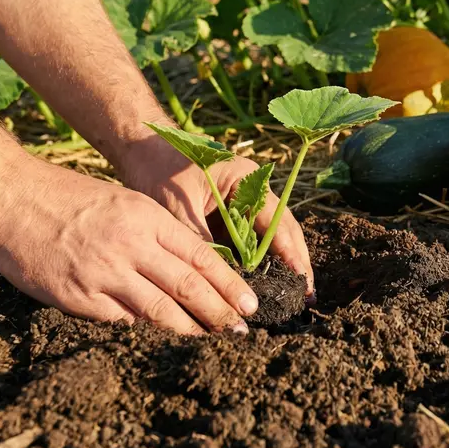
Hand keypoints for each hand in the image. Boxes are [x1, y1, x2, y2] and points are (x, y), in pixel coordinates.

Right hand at [0, 158, 259, 334]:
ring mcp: (103, 272)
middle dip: (219, 311)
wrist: (11, 197)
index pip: (201, 256)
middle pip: (187, 286)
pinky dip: (141, 328)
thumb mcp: (124, 203)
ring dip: (188, 328)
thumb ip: (154, 234)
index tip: (250, 303)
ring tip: (209, 339)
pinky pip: (119, 319)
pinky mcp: (78, 295)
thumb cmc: (69, 197)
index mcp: (147, 218)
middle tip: (241, 330)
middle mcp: (130, 245)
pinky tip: (158, 338)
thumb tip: (187, 268)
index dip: (229, 284)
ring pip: (159, 309)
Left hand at [119, 139, 314, 297]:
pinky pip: (249, 242)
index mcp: (247, 180)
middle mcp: (252, 191)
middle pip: (282, 230)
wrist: (140, 152)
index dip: (289, 253)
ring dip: (280, 265)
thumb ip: (204, 242)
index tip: (301, 279)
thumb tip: (223, 281)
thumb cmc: (159, 172)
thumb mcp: (180, 209)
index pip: (276, 221)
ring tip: (293, 296)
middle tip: (307, 295)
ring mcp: (243, 204)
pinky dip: (257, 263)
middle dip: (295, 262)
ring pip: (269, 238)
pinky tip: (263, 285)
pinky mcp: (229, 217)